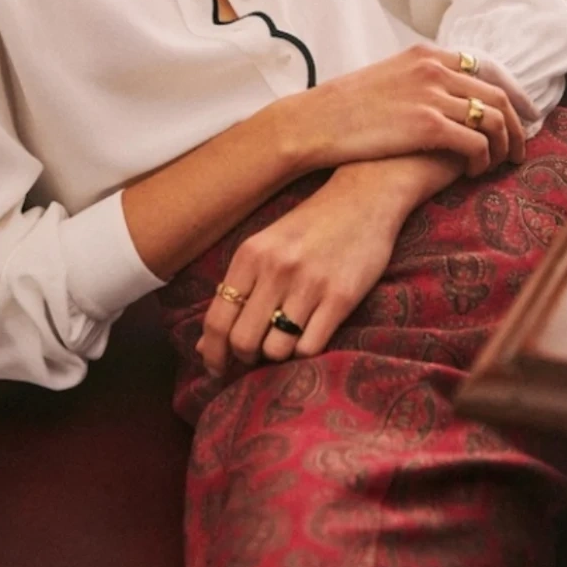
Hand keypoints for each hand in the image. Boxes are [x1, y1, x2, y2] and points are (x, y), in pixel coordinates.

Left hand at [195, 153, 464, 375]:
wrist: (363, 197)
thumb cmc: (310, 225)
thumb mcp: (267, 246)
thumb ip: (238, 290)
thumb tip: (203, 344)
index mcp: (251, 254)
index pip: (217, 318)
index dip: (211, 352)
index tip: (214, 369)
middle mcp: (276, 269)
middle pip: (243, 341)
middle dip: (245, 357)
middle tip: (254, 355)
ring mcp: (310, 284)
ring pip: (276, 350)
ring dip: (277, 355)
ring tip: (285, 339)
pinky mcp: (341, 297)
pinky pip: (310, 347)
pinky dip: (305, 351)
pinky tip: (309, 335)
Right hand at [290, 45, 525, 177]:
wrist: (315, 122)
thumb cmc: (344, 108)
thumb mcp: (385, 78)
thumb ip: (416, 80)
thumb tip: (439, 95)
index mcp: (425, 55)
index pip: (486, 67)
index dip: (511, 91)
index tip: (523, 112)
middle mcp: (434, 69)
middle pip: (498, 93)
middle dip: (517, 122)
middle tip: (521, 146)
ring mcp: (432, 96)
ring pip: (493, 118)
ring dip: (506, 144)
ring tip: (503, 164)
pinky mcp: (428, 126)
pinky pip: (476, 143)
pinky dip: (484, 159)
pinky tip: (475, 172)